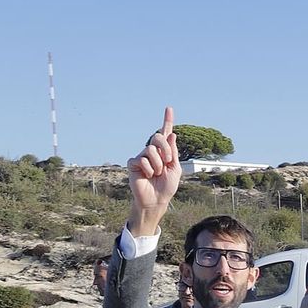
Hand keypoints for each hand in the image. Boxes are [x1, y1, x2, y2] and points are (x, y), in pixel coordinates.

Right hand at [126, 106, 180, 234]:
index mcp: (164, 152)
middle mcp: (152, 151)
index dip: (167, 121)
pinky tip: (147, 176)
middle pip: (157, 137)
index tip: (169, 108)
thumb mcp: (175, 168)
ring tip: (156, 174)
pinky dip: (148, 169)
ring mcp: (142, 157)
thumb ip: (173, 152)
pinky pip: (141, 160)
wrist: (157, 199)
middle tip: (167, 161)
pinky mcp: (133, 163)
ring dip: (157, 164)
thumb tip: (171, 135)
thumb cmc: (167, 186)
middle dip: (165, 149)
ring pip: (150, 150)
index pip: (165, 134)